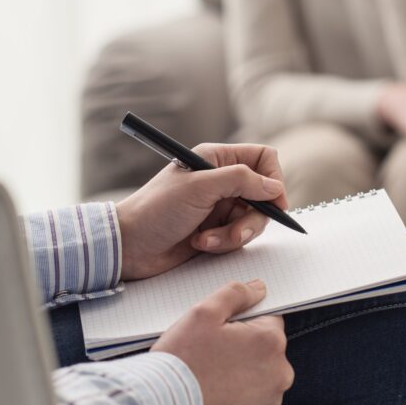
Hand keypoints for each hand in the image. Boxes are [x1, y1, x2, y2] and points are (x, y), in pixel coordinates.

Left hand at [116, 144, 287, 279]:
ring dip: (234, 234)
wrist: (129, 246)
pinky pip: (238, 237)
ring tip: (207, 239)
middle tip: (237, 230)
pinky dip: (223, 243)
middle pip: (263, 194)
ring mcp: (220, 206)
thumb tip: (274, 186)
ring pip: (253, 219)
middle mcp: (222, 180)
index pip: (263, 158)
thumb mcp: (200, 188)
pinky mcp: (217, 230)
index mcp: (217, 159)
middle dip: (252, 218)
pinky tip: (200, 243)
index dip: (274, 179)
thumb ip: (241, 181)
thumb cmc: (156, 210)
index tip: (275, 203)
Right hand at [152, 279, 293, 404]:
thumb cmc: (183, 359)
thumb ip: (236, 293)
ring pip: (260, 371)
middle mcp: (279, 373)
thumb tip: (259, 288)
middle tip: (211, 350)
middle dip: (244, 344)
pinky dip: (237, 392)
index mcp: (271, 342)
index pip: (268, 318)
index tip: (220, 330)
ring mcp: (269, 400)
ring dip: (242, 368)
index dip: (242, 320)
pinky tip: (212, 390)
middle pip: (265, 346)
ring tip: (209, 371)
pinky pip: (251, 396)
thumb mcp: (204, 311)